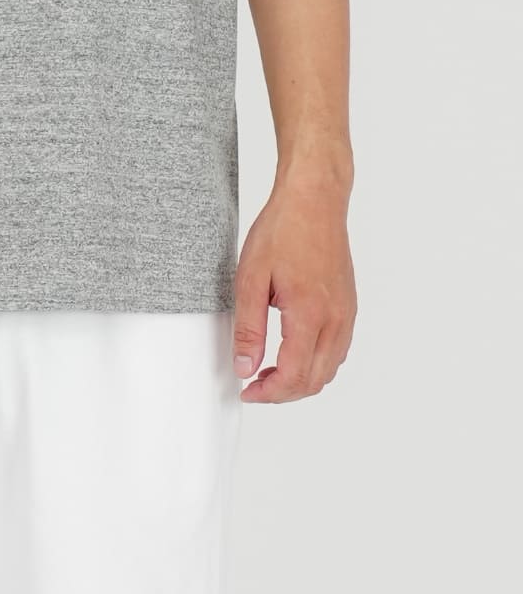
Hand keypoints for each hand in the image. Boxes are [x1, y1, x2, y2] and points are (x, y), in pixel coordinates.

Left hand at [232, 179, 356, 402]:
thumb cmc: (283, 231)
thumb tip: (245, 366)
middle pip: (316, 380)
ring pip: (330, 369)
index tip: (247, 391)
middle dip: (283, 393)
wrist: (314, 200)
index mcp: (310, 314)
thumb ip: (248, 328)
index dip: (269, 393)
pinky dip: (315, 364)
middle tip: (254, 385)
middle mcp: (336, 318)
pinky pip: (337, 350)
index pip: (295, 375)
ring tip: (268, 372)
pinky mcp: (349, 307)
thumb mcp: (250, 279)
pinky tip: (291, 354)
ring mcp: (347, 313)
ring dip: (301, 380)